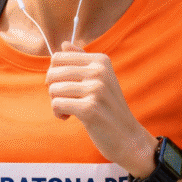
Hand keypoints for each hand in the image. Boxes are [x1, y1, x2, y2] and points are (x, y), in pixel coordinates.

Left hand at [46, 42, 155, 174]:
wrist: (128, 137)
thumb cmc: (109, 108)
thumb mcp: (101, 79)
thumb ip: (82, 60)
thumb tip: (64, 44)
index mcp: (101, 60)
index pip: (58, 57)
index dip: (55, 74)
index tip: (65, 86)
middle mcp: (100, 71)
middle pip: (53, 73)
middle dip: (53, 89)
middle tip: (66, 100)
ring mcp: (96, 89)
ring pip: (53, 90)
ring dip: (56, 103)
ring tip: (69, 110)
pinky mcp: (89, 108)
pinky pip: (56, 104)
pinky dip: (58, 114)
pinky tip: (68, 117)